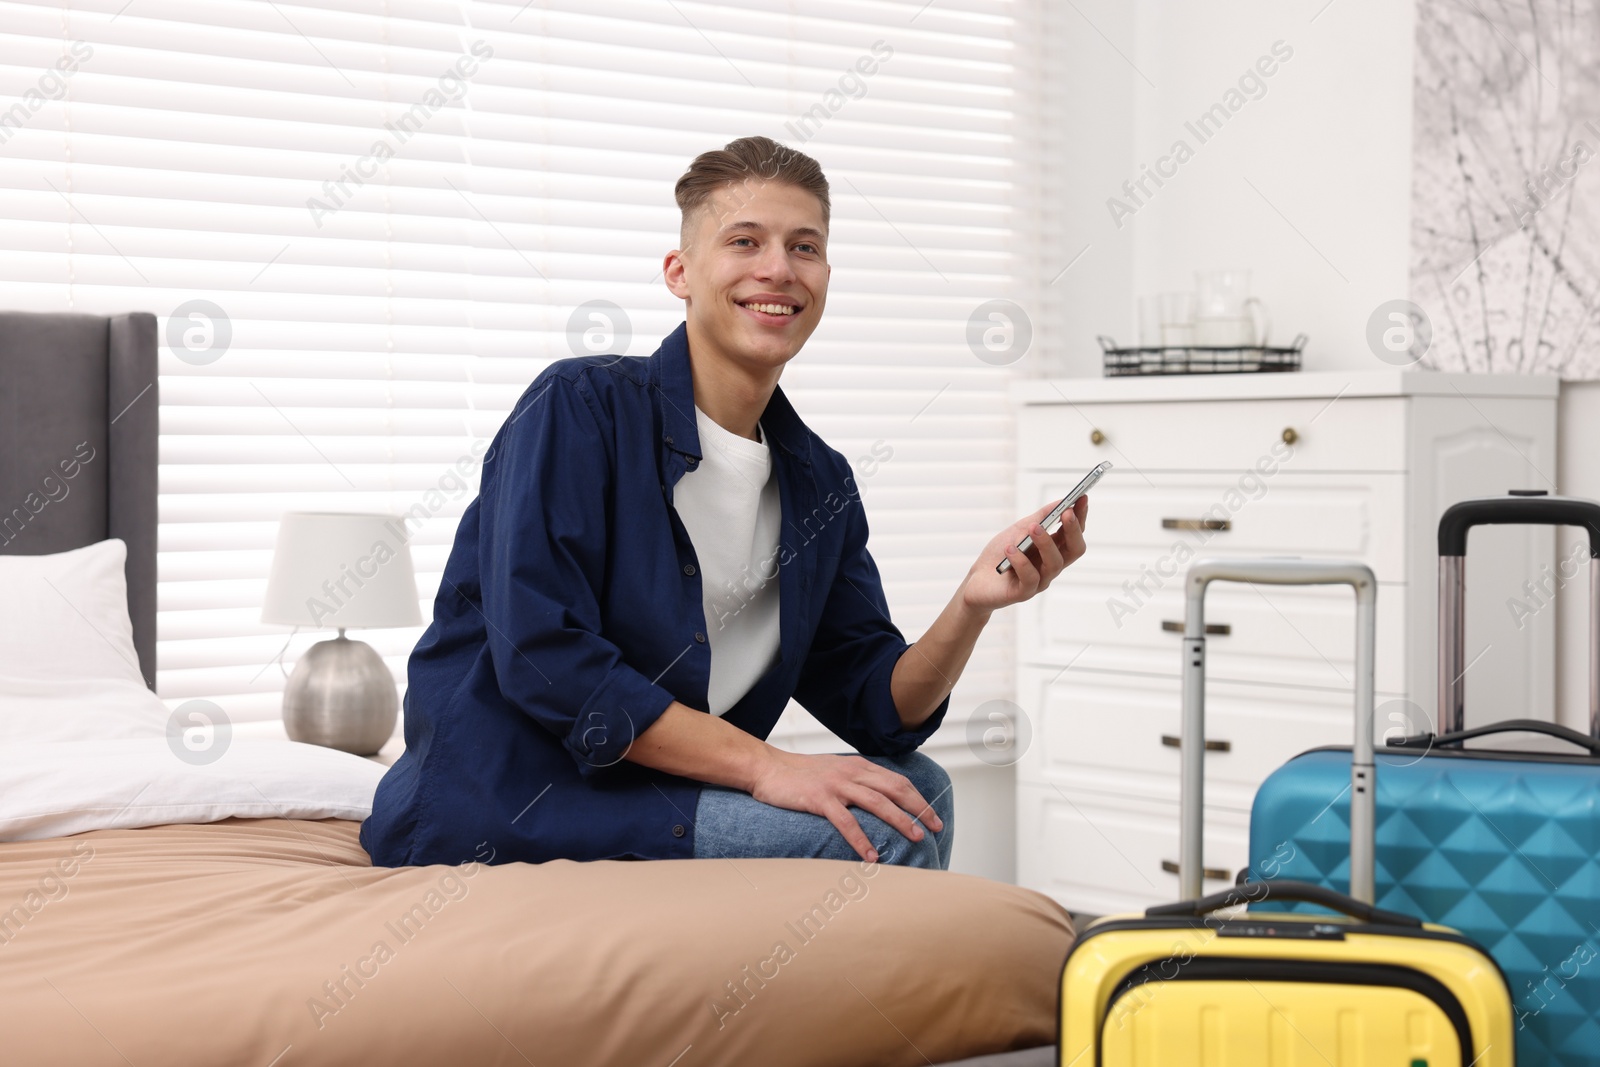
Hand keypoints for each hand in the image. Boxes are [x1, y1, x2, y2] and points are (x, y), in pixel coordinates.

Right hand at [746, 749, 943, 863]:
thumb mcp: (835, 771)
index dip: (918, 798)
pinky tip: (872, 855)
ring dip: (899, 821)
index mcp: (858, 766)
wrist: (766, 768)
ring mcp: (836, 785)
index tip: (933, 816)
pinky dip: (861, 839)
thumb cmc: (800, 774)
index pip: (897, 781)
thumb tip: (880, 799)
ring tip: (915, 838)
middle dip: (919, 809)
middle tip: (936, 828)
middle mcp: (852, 772)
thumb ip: (857, 781)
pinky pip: (845, 821)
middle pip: (895, 790)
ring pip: (877, 802)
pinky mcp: (819, 799)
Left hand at [960, 494, 1087, 612]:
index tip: (1082, 498)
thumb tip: (1061, 502)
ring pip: (1054, 563)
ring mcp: (1040, 580)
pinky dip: (1020, 561)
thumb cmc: (1000, 555)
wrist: (976, 581)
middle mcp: (1051, 565)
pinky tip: (1010, 549)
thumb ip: (1040, 518)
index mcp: (1053, 550)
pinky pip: (1030, 578)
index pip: (1073, 534)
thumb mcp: (1019, 530)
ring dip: (1045, 542)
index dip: (1080, 517)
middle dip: (1073, 530)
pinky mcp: (1024, 592)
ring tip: (1033, 527)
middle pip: (1074, 550)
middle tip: (1066, 512)